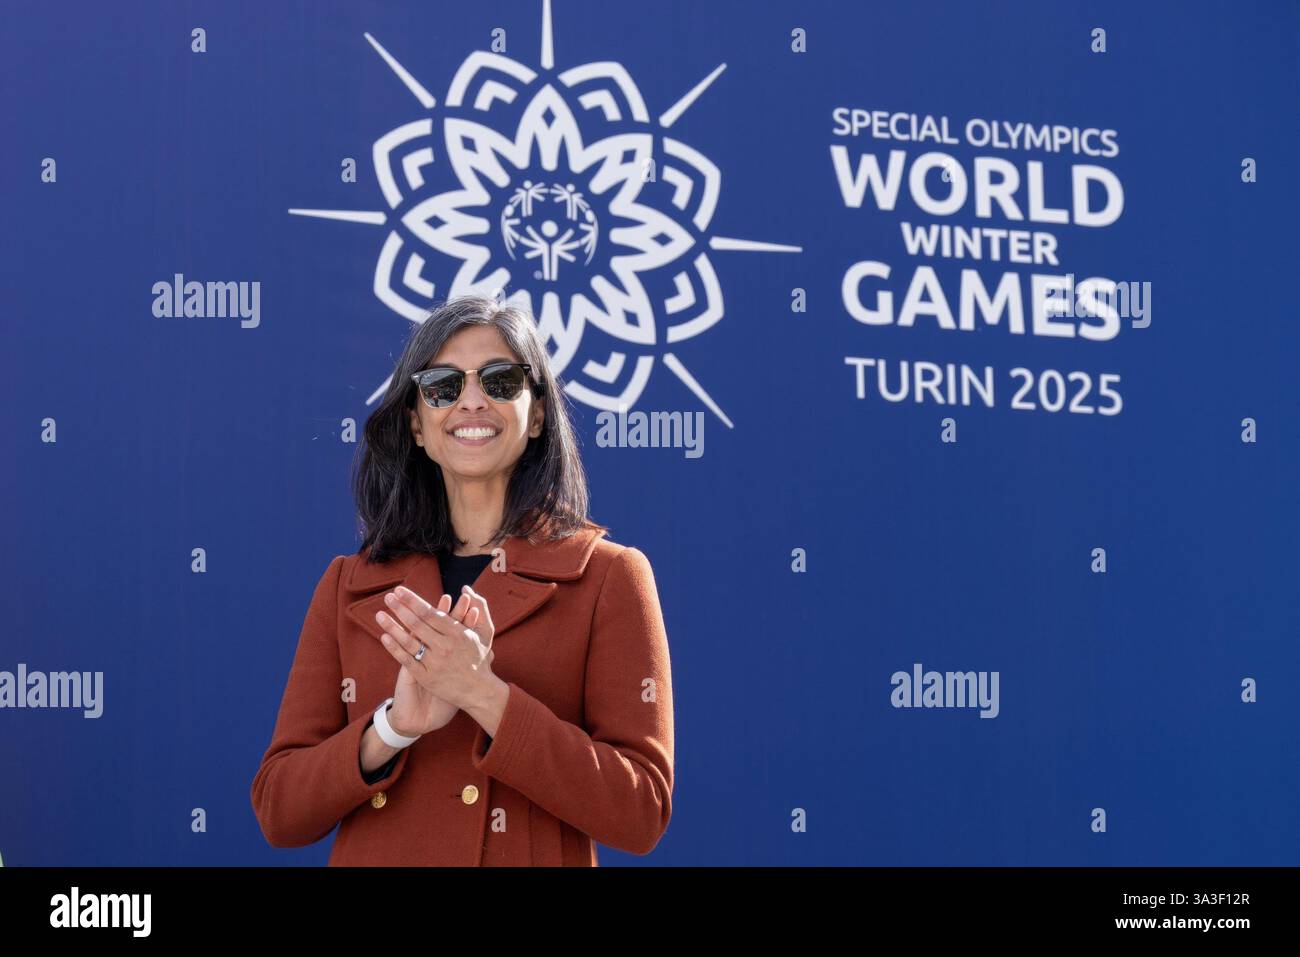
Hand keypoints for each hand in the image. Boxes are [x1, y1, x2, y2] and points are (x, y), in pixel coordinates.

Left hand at [375, 584, 497, 715]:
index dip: (412, 600)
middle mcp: (445, 646)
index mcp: (457, 633)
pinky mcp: (427, 678)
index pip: (430, 612)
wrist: (478, 691)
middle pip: (417, 624)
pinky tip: (384, 637)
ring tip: (379, 614)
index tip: (400, 590)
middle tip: (387, 596)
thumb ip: (480, 607)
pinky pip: (407, 661)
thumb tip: (466, 588)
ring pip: (409, 642)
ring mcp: (435, 663)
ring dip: (392, 626)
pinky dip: (395, 649)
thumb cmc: (480, 658)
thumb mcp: (485, 632)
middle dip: (400, 608)